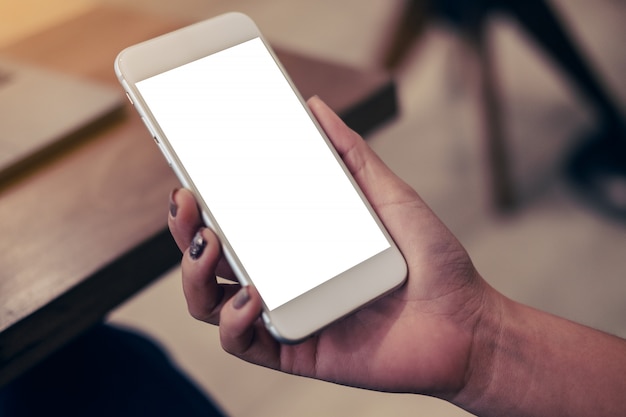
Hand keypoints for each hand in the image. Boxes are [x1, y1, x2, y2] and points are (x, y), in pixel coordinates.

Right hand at [168, 96, 489, 397]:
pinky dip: (235, 320)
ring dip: (195, 274)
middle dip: (185, 233)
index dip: (202, 203)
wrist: (466, 322)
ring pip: (212, 303)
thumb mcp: (388, 195)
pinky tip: (253, 295)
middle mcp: (284, 279)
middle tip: (187, 203)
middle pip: (211, 261)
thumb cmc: (430, 261)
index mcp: (297, 244)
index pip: (236, 223)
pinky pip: (244, 343)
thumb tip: (314, 108)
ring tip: (210, 245)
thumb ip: (351, 155)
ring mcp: (286, 315)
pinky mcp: (296, 351)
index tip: (189, 174)